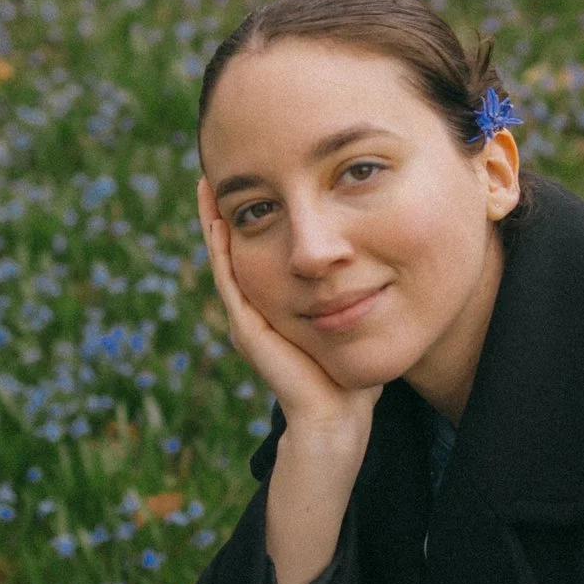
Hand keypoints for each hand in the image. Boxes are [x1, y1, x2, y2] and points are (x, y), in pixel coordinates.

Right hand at [196, 177, 381, 435]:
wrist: (337, 415)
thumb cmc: (351, 375)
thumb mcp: (353, 318)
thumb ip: (354, 293)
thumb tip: (376, 265)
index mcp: (277, 305)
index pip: (259, 250)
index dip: (253, 215)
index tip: (253, 178)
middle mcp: (256, 309)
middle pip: (234, 249)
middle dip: (227, 210)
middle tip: (215, 168)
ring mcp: (248, 317)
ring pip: (224, 258)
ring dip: (214, 221)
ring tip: (207, 184)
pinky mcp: (247, 327)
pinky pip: (229, 279)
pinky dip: (220, 248)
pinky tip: (218, 219)